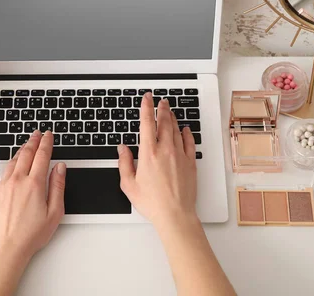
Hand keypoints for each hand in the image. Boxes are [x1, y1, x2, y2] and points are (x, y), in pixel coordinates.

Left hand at [0, 130, 65, 260]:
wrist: (8, 249)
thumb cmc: (31, 235)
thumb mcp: (54, 212)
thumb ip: (57, 187)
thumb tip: (60, 167)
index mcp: (35, 184)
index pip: (42, 156)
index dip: (47, 143)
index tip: (49, 135)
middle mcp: (18, 181)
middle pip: (27, 154)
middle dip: (34, 141)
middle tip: (38, 134)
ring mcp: (3, 185)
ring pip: (13, 160)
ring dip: (20, 149)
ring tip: (26, 143)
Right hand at [118, 93, 197, 227]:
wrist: (175, 214)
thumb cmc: (152, 203)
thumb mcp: (129, 184)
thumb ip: (124, 163)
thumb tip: (123, 149)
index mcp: (149, 153)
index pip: (147, 123)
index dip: (146, 107)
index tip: (147, 98)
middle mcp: (165, 150)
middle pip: (164, 122)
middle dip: (161, 108)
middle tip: (160, 100)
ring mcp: (180, 155)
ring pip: (176, 129)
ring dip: (172, 118)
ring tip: (169, 111)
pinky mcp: (190, 163)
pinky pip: (189, 142)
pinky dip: (186, 132)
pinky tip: (185, 129)